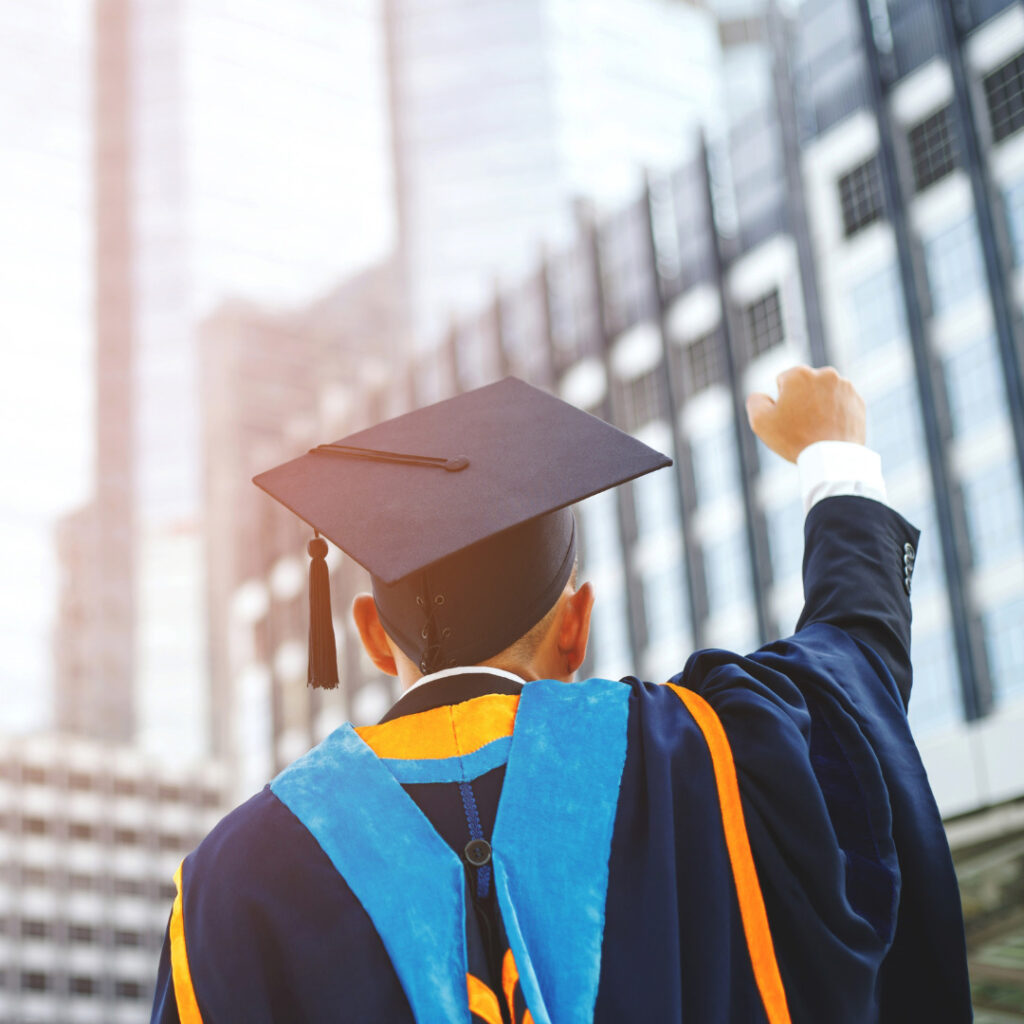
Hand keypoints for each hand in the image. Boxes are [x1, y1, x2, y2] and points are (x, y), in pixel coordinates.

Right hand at [745, 365, 865, 462]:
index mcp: (799, 374)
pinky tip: (830, 430)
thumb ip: (755, 401)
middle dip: (802, 400)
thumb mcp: (760, 421)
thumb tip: (762, 395)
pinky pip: (840, 404)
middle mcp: (825, 374)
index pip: (783, 382)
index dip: (781, 402)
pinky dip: (835, 414)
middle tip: (802, 424)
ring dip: (819, 406)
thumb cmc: (794, 439)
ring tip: (817, 429)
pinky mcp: (858, 401)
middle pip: (805, 386)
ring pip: (824, 394)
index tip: (787, 418)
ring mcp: (845, 387)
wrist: (832, 458)